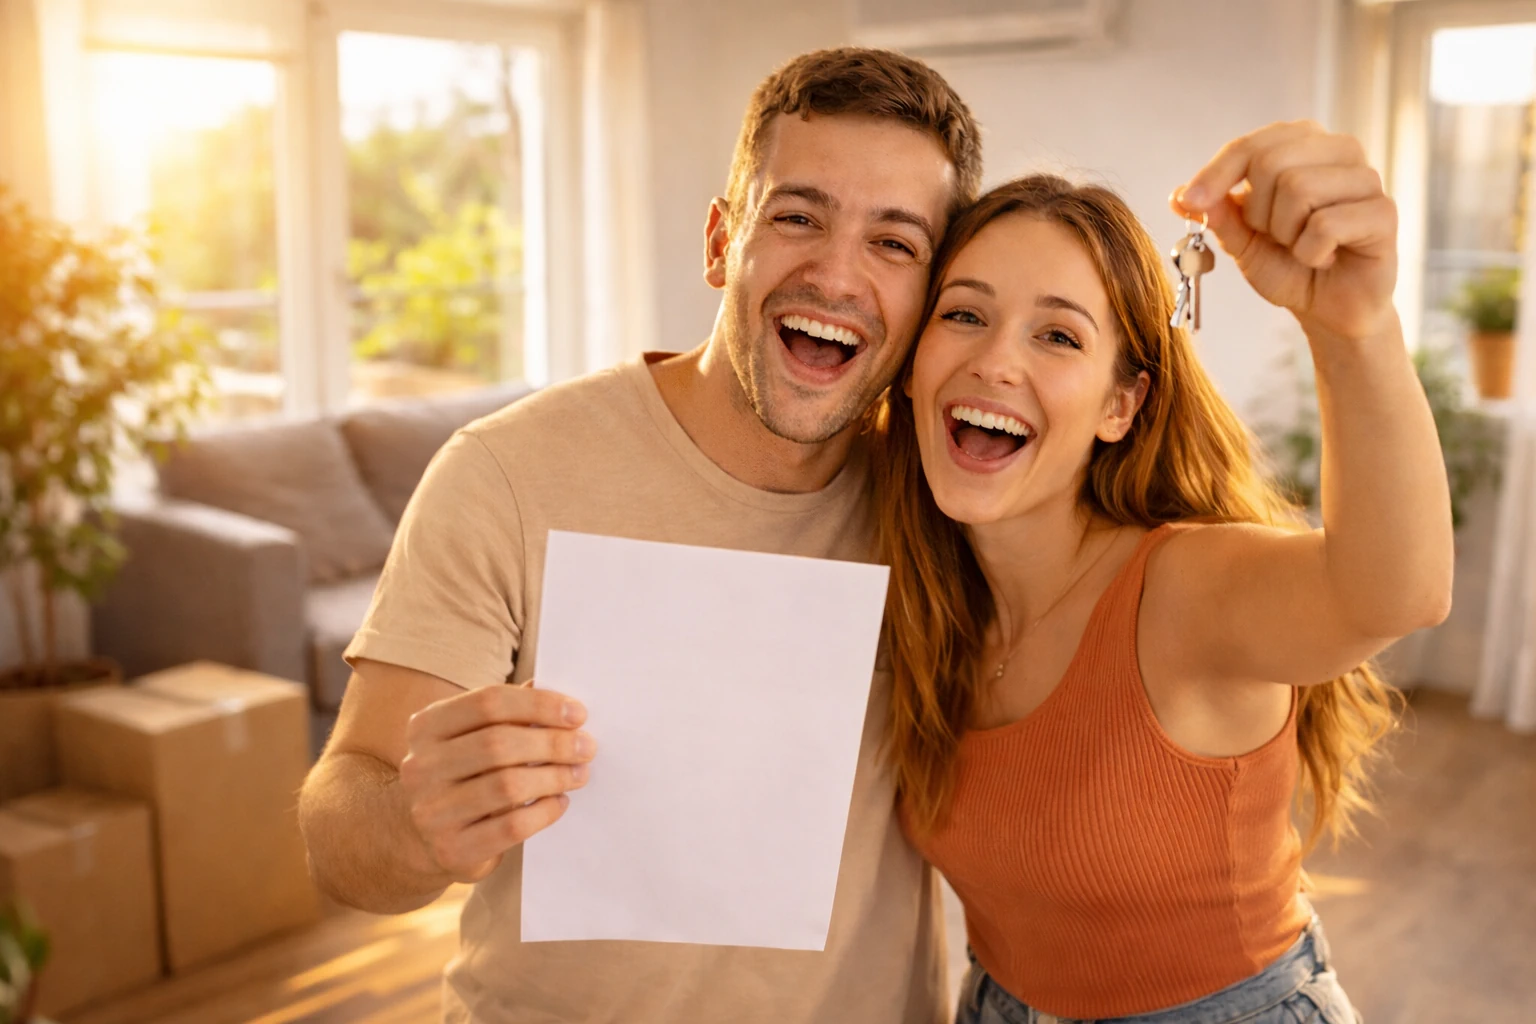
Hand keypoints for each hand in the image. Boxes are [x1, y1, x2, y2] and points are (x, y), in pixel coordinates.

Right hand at [398, 682, 595, 882]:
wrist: (421, 837)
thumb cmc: (461, 774)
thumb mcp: (471, 737)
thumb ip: (508, 713)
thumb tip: (559, 700)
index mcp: (426, 727)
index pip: (488, 703)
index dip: (539, 705)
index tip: (578, 713)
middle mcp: (420, 767)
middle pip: (498, 744)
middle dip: (553, 743)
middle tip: (586, 747)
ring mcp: (431, 811)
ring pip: (507, 786)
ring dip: (554, 776)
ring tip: (578, 774)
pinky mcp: (451, 848)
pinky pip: (512, 826)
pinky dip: (545, 812)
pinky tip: (559, 802)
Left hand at [1172, 120, 1397, 342]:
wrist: (1328, 307)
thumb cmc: (1289, 265)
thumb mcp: (1241, 241)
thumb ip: (1217, 214)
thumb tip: (1180, 195)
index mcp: (1302, 144)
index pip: (1250, 145)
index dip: (1215, 173)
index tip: (1190, 202)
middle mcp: (1338, 149)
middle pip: (1272, 162)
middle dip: (1258, 212)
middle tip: (1274, 236)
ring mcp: (1366, 178)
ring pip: (1299, 189)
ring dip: (1286, 234)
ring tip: (1302, 247)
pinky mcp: (1383, 212)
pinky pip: (1325, 225)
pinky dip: (1311, 253)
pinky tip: (1324, 258)